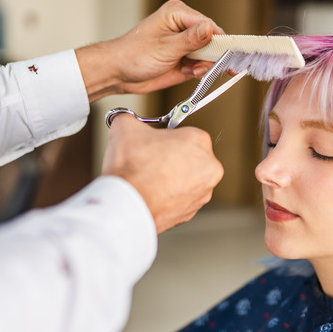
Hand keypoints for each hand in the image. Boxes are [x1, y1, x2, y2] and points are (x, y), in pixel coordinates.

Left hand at [76, 0, 223, 102]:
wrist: (119, 74)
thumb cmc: (133, 55)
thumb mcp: (164, 47)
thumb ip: (190, 40)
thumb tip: (210, 30)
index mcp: (177, 14)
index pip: (208, 24)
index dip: (219, 40)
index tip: (227, 54)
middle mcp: (183, 26)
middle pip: (212, 40)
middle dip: (211, 56)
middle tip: (206, 67)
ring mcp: (184, 43)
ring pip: (208, 55)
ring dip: (204, 66)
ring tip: (192, 71)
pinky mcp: (184, 58)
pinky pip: (201, 66)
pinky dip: (198, 72)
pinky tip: (188, 73)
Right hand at [101, 115, 223, 232]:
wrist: (127, 205)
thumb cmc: (132, 168)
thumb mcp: (125, 127)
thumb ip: (128, 118)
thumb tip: (124, 120)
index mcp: (199, 141)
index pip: (184, 133)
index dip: (164, 137)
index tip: (152, 143)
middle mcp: (208, 168)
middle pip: (187, 157)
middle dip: (169, 158)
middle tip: (148, 161)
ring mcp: (202, 193)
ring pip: (185, 180)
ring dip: (169, 179)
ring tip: (147, 178)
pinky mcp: (191, 213)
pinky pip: (179, 199)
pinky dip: (167, 197)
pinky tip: (150, 193)